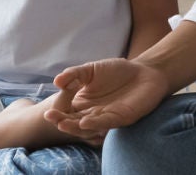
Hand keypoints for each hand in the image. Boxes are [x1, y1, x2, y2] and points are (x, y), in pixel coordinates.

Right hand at [43, 58, 171, 136]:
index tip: (51, 105)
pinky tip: (84, 121)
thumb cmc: (118, 71)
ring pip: (86, 127)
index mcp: (83, 102)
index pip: (65, 110)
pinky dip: (94, 124)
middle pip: (72, 121)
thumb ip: (75, 74)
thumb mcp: (91, 69)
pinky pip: (105, 123)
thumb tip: (57, 81)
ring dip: (73, 126)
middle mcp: (92, 113)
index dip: (57, 109)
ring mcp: (105, 117)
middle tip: (50, 116)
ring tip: (62, 122)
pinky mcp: (120, 118)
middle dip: (60, 120)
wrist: (146, 71)